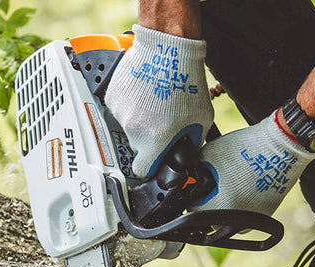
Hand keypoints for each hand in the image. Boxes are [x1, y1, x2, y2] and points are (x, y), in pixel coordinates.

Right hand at [105, 24, 213, 177]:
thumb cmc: (185, 80)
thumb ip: (194, 141)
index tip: (152, 162)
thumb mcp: (201, 118)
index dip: (149, 167)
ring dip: (139, 120)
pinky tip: (144, 93)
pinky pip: (120, 110)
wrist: (167, 48)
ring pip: (128, 127)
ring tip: (154, 103)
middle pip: (137, 147)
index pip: (141, 170)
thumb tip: (189, 152)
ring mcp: (121, 113)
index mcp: (155, 140)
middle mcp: (135, 129)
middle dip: (148, 139)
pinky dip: (130, 105)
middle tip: (161, 121)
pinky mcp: (113, 97)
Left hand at [195, 110, 314, 215]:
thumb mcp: (209, 154)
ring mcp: (250, 220)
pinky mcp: (263, 216)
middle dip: (209, 202)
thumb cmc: (245, 149)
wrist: (282, 148)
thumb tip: (188, 181)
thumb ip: (195, 171)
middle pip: (211, 217)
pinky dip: (241, 204)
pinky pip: (244, 215)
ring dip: (225, 205)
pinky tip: (243, 188)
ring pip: (228, 218)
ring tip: (230, 184)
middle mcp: (234, 219)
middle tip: (214, 184)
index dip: (194, 197)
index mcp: (218, 207)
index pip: (194, 210)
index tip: (197, 188)